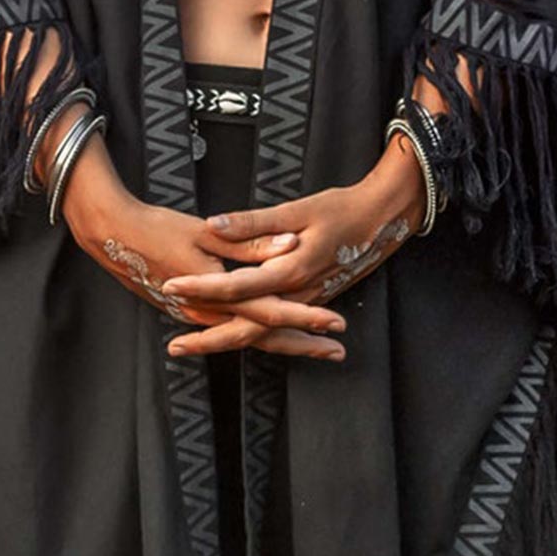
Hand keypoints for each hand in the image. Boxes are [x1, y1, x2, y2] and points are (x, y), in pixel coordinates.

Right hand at [60, 136, 348, 361]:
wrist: (112, 237)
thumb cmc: (158, 228)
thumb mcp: (206, 231)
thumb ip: (250, 241)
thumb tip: (290, 243)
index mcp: (216, 293)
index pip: (271, 311)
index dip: (307, 318)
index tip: (337, 323)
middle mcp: (209, 314)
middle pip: (265, 337)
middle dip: (303, 345)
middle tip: (338, 351)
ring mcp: (198, 317)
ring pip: (249, 337)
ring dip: (285, 343)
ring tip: (318, 347)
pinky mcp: (191, 313)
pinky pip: (232, 330)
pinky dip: (258, 335)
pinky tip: (276, 335)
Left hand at [156, 135, 427, 356]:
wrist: (385, 218)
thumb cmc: (343, 208)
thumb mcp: (299, 209)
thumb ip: (254, 223)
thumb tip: (214, 224)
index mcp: (291, 271)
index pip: (236, 287)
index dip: (201, 287)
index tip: (170, 286)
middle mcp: (297, 295)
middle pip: (247, 328)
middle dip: (209, 339)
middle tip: (175, 347)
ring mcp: (306, 302)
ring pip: (262, 333)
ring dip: (227, 340)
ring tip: (192, 345)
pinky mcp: (311, 300)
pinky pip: (276, 326)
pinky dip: (251, 333)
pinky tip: (230, 332)